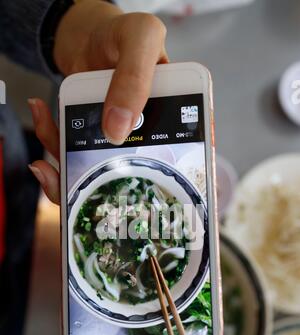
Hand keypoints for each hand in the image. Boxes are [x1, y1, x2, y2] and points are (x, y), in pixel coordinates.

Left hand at [28, 1, 167, 203]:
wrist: (89, 34)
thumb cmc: (123, 32)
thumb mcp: (138, 40)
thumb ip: (134, 79)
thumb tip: (118, 130)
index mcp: (177, 113)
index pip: (185, 151)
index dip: (176, 174)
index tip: (151, 183)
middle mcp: (149, 133)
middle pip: (137, 170)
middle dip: (108, 176)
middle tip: (82, 167)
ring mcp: (118, 138)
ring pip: (100, 166)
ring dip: (69, 160)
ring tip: (52, 135)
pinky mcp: (92, 136)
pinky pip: (75, 150)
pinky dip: (53, 137)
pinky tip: (42, 114)